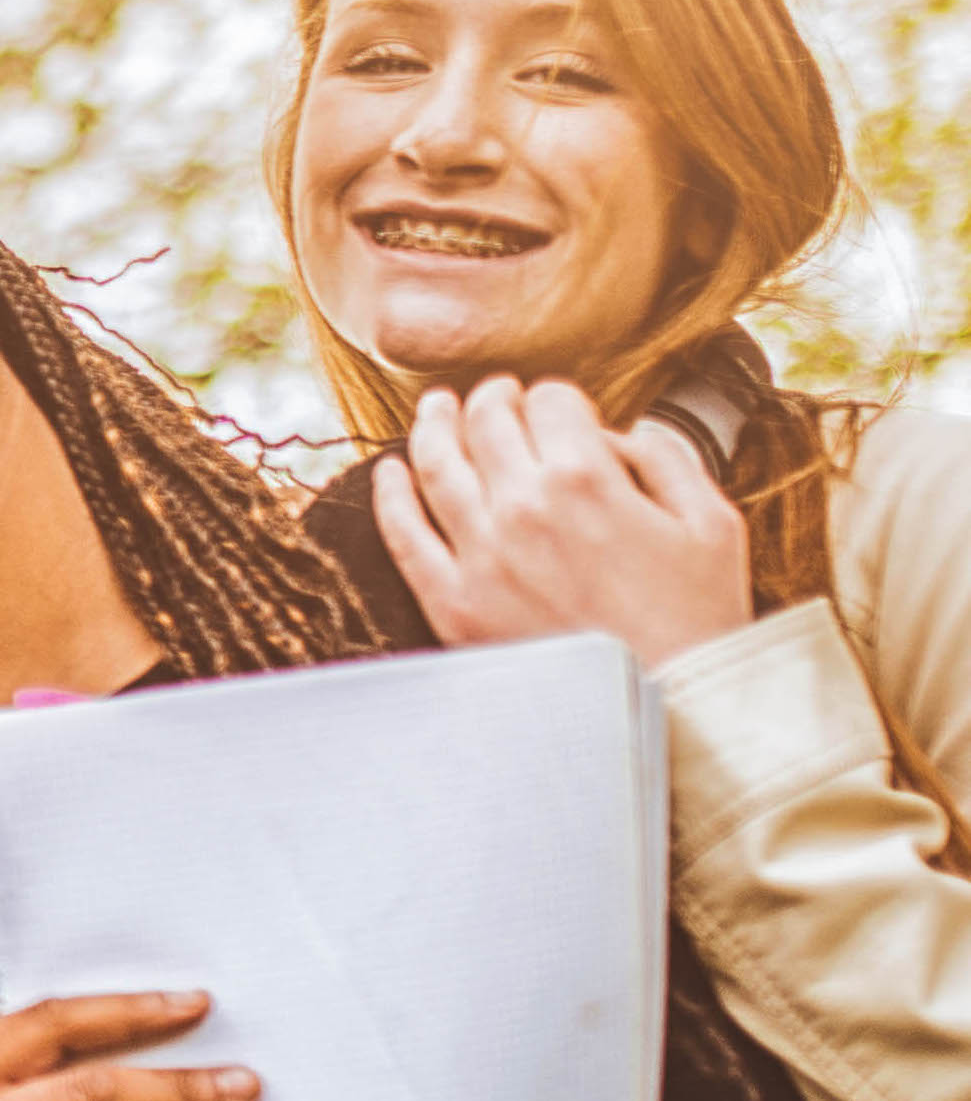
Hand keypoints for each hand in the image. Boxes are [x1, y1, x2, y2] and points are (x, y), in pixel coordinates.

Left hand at [377, 376, 752, 666]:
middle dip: (492, 398)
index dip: (556, 397)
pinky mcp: (452, 602)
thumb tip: (623, 430)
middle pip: (486, 424)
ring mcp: (480, 555)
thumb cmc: (696, 617)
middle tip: (493, 394)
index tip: (556, 406)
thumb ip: (667, 458)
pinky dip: (390, 495)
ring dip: (432, 426)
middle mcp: (522, 507)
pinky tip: (388, 472)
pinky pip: (404, 535)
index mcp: (587, 478)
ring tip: (435, 409)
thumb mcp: (711, 522)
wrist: (665, 706)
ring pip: (436, 466)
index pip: (551, 403)